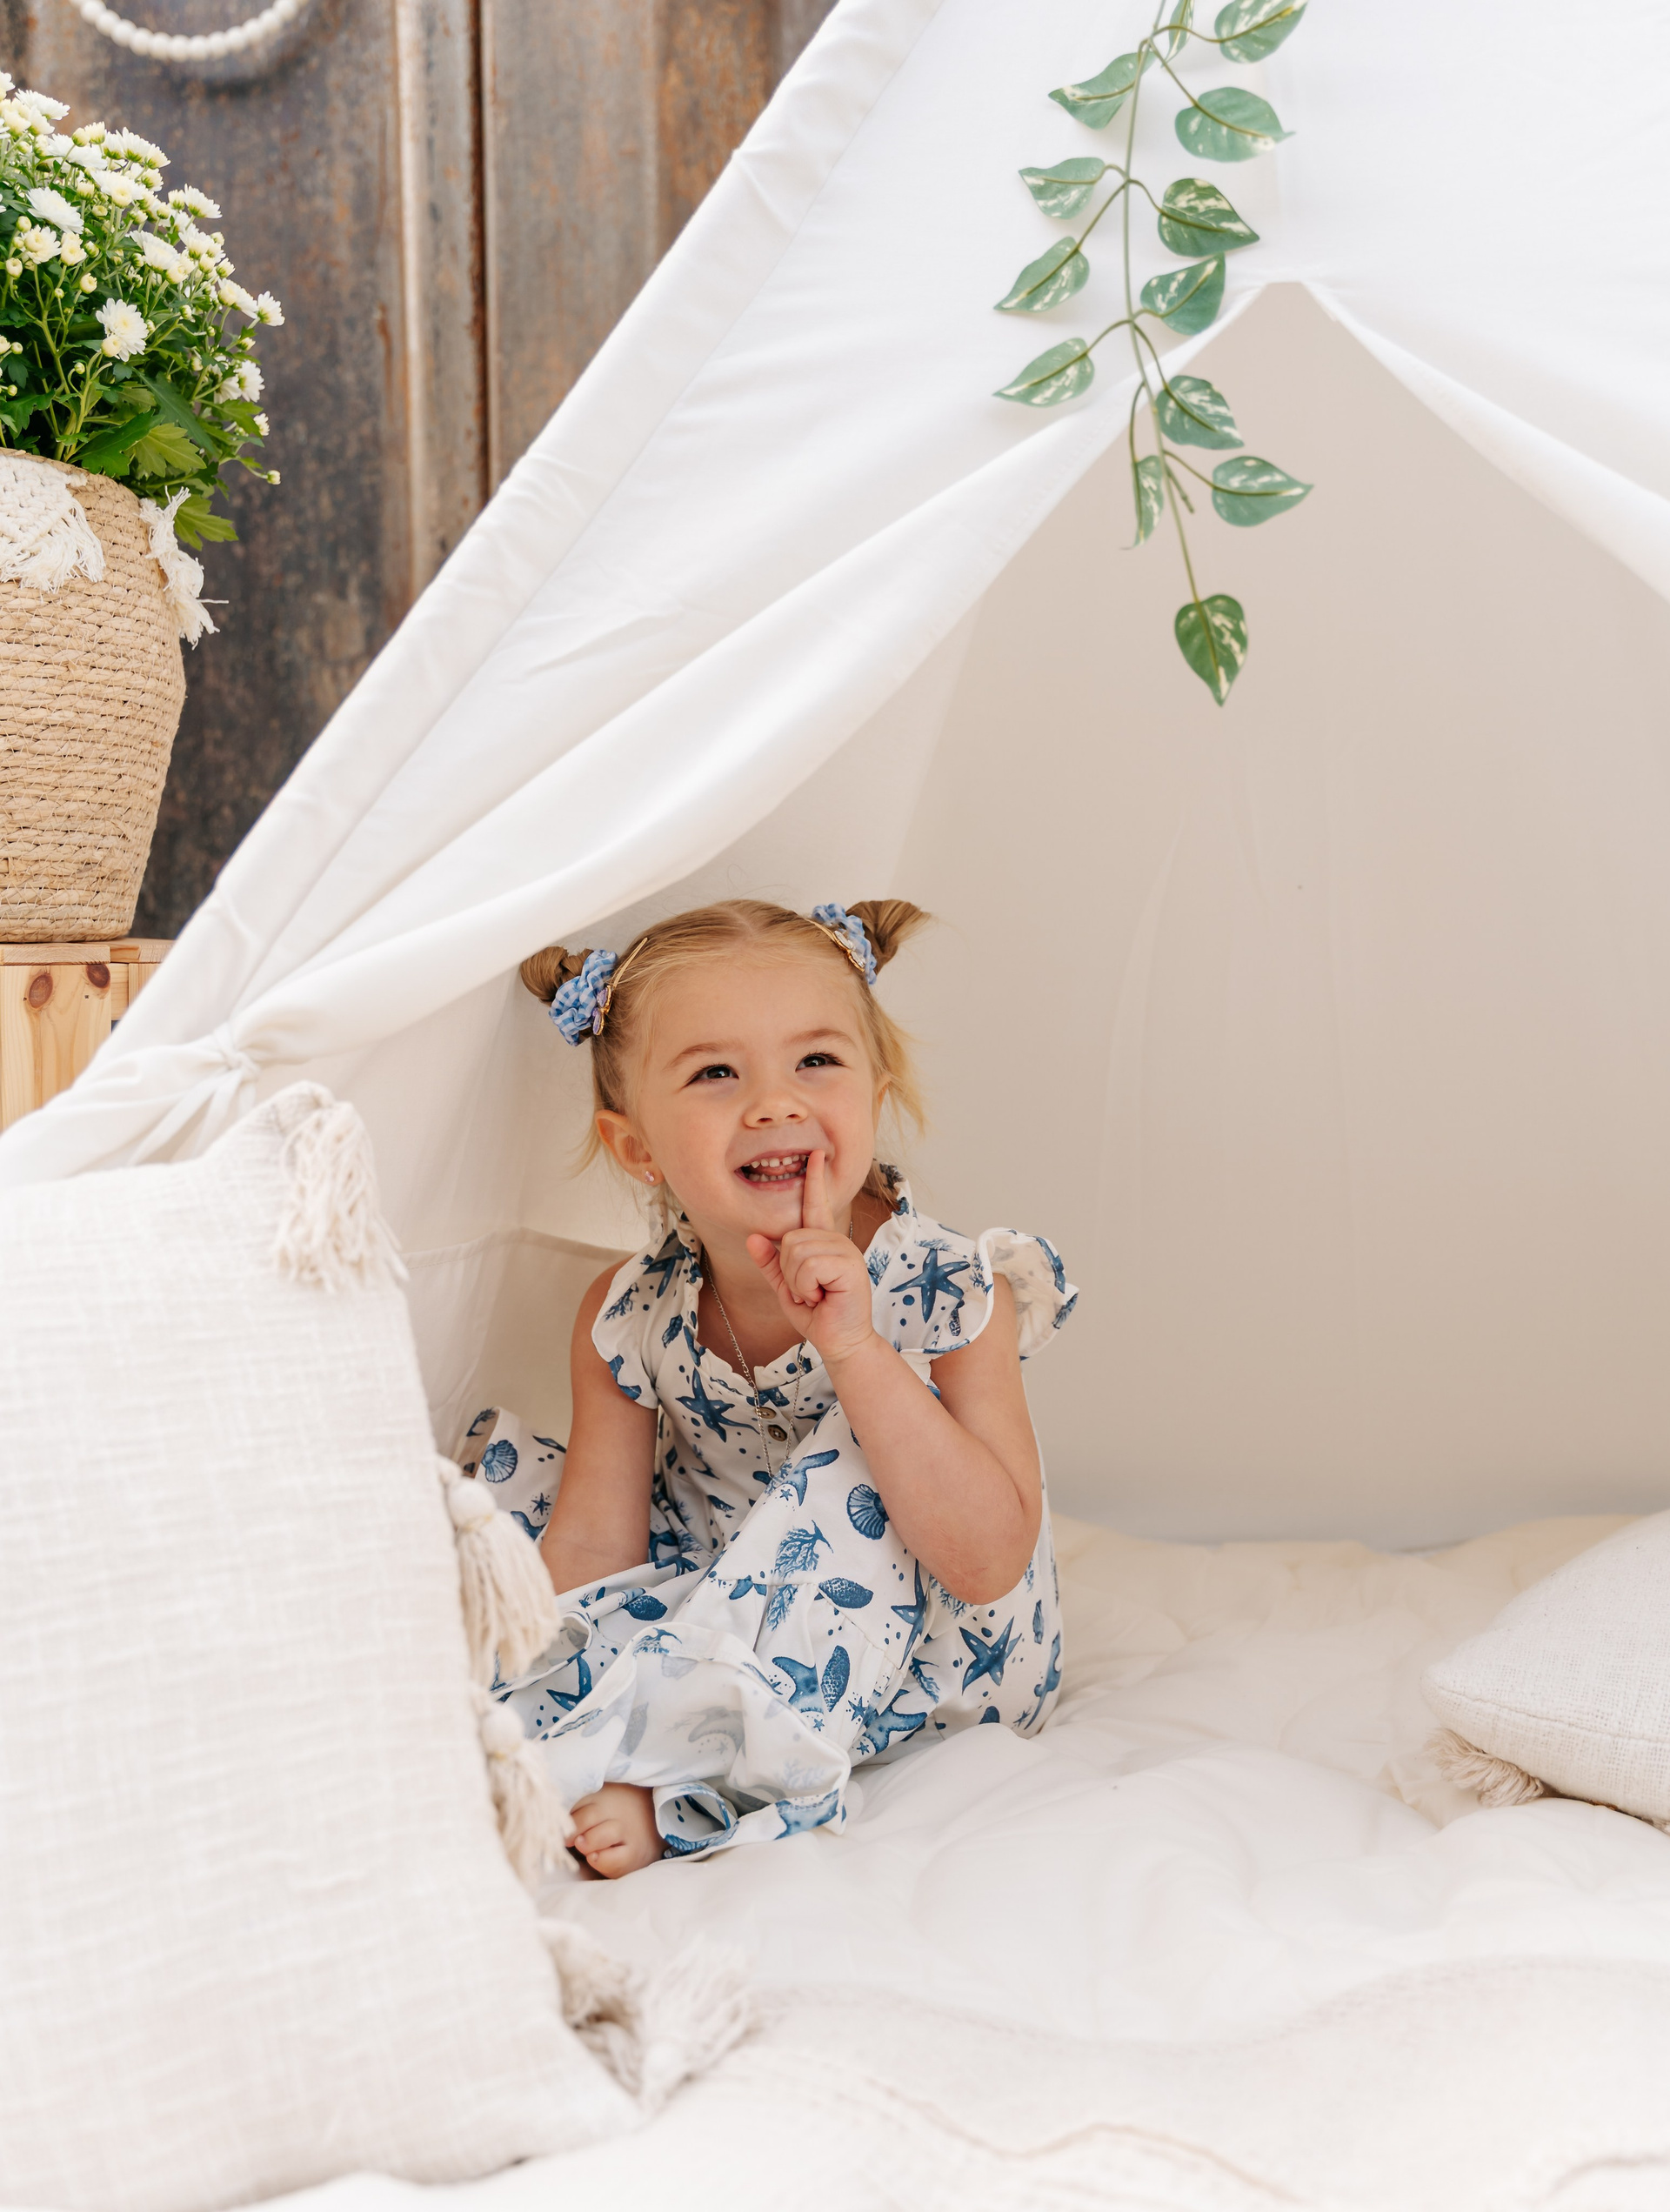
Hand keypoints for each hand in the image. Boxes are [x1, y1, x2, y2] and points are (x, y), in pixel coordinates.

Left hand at [746, 1150, 877, 1369]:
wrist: (839, 1341)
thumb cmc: (817, 1314)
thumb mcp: (786, 1287)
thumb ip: (770, 1263)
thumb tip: (752, 1237)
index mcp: (824, 1243)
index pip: (816, 1205)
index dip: (814, 1180)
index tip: (815, 1154)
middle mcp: (837, 1241)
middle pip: (790, 1238)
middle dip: (789, 1271)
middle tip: (808, 1290)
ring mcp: (846, 1252)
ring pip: (796, 1251)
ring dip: (797, 1282)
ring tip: (816, 1294)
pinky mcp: (850, 1265)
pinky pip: (808, 1266)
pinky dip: (806, 1287)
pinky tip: (822, 1297)